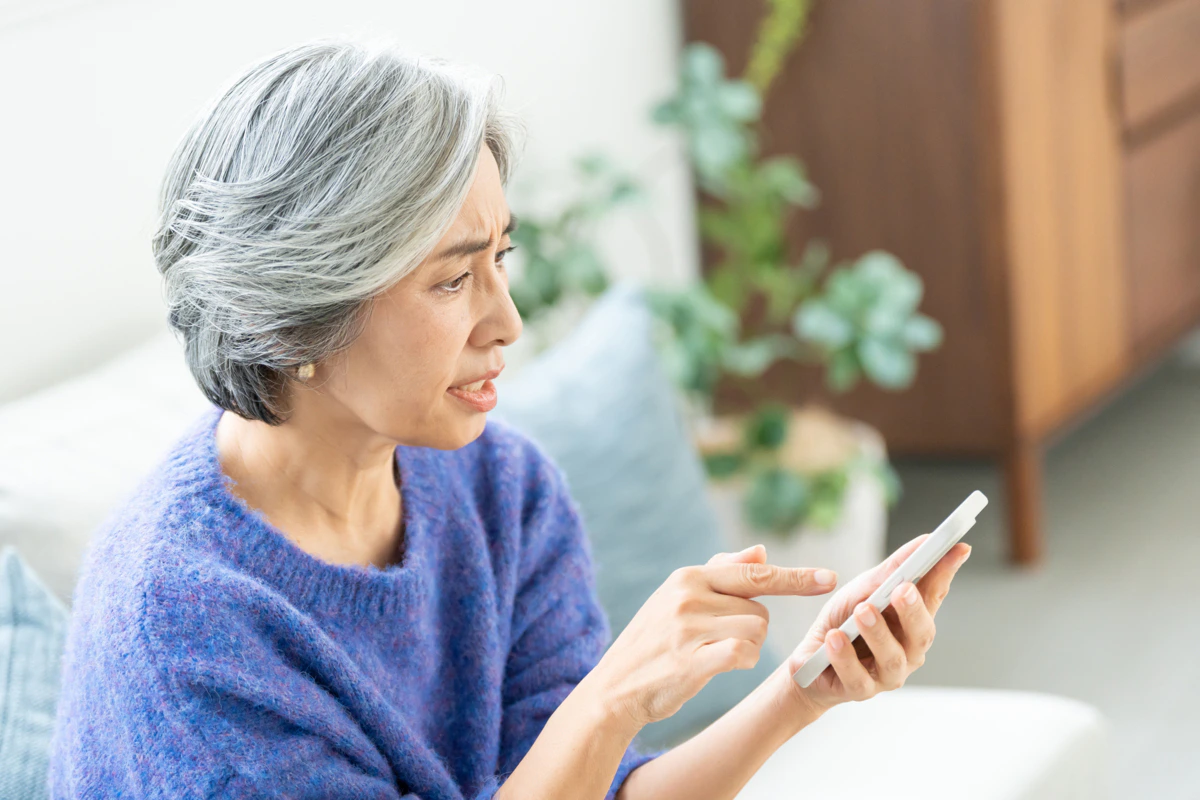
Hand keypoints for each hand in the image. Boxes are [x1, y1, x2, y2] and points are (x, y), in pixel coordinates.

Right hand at [588, 545, 837, 730]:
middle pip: (759, 610)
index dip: (795, 577)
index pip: (754, 573)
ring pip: (756, 632)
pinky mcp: (690, 661)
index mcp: (688, 576)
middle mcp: (688, 596)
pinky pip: (743, 654)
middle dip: (752, 629)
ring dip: (748, 648)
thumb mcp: (677, 597)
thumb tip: (762, 551)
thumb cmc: (653, 642)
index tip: (829, 578)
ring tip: (715, 655)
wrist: (614, 687)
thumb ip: (721, 572)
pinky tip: (717, 666)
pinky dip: (741, 662)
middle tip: (720, 641)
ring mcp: (688, 628)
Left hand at [784, 535, 971, 713]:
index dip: (947, 572)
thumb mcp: (862, 590)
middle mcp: (908, 651)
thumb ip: (893, 570)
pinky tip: (835, 637)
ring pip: (892, 658)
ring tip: (862, 610)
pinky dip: (845, 656)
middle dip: (913, 610)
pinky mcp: (859, 690)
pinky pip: (857, 676)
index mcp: (912, 623)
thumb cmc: (843, 623)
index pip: (934, 595)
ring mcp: (887, 674)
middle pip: (922, 634)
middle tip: (902, 589)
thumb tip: (927, 540)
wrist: (810, 662)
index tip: (957, 547)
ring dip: (878, 633)